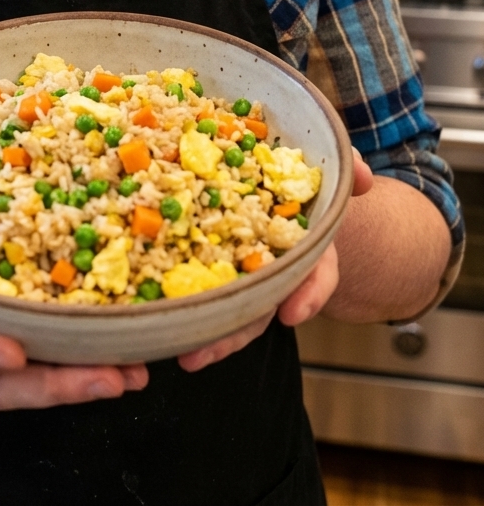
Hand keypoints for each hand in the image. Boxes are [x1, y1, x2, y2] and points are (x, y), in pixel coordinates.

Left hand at [179, 146, 373, 371]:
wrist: (286, 189)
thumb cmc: (306, 189)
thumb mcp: (328, 177)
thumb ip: (347, 171)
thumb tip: (363, 176)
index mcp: (308, 248)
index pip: (316, 276)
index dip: (308, 295)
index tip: (293, 314)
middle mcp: (277, 269)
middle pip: (261, 306)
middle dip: (237, 333)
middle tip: (209, 352)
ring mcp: (246, 274)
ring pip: (231, 310)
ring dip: (210, 336)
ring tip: (188, 355)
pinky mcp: (214, 265)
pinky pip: (204, 289)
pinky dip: (187, 308)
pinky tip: (163, 326)